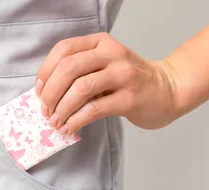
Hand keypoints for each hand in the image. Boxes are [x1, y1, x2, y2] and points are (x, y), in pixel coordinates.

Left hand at [35, 32, 179, 133]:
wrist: (169, 90)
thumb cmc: (130, 80)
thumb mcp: (105, 64)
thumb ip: (80, 71)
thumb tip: (46, 93)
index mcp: (101, 42)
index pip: (64, 49)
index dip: (46, 71)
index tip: (39, 91)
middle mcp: (112, 54)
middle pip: (69, 68)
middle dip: (50, 92)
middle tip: (46, 111)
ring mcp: (123, 75)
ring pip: (80, 88)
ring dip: (62, 108)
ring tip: (56, 122)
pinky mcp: (130, 98)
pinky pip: (95, 109)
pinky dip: (77, 120)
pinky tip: (70, 127)